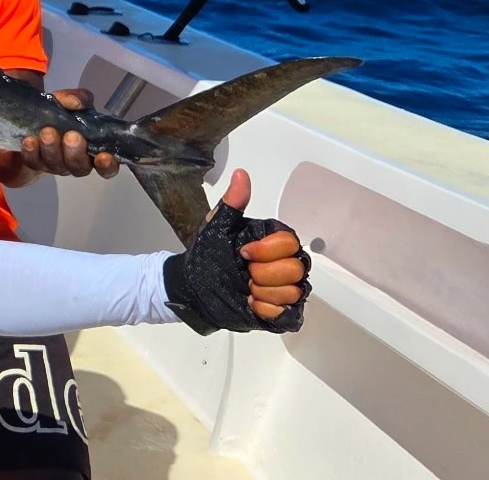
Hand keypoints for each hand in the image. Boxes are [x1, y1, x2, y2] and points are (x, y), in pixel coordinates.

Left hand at [0, 88, 118, 182]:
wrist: (31, 117)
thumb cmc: (61, 113)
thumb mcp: (71, 101)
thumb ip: (78, 98)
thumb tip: (77, 103)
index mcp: (93, 150)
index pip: (107, 167)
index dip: (107, 165)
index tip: (104, 155)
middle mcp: (76, 162)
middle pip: (80, 168)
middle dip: (75, 153)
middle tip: (71, 136)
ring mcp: (55, 166)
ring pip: (56, 166)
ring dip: (52, 150)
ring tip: (47, 132)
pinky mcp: (35, 164)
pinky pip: (33, 162)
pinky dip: (31, 152)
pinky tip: (29, 140)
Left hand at [161, 169, 311, 333]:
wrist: (193, 288)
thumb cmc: (206, 256)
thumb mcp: (215, 227)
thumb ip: (231, 203)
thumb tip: (241, 174)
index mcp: (274, 241)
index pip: (291, 243)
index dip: (266, 251)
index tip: (242, 253)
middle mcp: (286, 262)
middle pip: (296, 269)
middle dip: (263, 275)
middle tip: (244, 273)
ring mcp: (287, 288)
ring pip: (294, 292)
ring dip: (262, 293)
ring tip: (245, 290)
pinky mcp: (283, 312)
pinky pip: (291, 314)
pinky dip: (267, 311)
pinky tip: (251, 305)